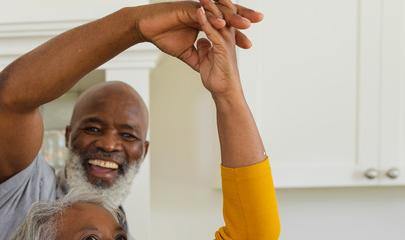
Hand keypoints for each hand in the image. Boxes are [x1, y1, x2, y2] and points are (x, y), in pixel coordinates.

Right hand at [137, 0, 261, 70]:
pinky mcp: (187, 7)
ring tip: (246, 23)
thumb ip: (195, 57)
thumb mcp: (183, 52)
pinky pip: (203, 12)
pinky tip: (222, 23)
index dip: (236, 34)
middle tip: (259, 19)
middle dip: (243, 17)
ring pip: (218, 11)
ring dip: (232, 17)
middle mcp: (202, 13)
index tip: (248, 44)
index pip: (224, 27)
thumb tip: (202, 67)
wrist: (145, 28)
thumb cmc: (161, 36)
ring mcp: (195, 8)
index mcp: (203, 21)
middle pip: (226, 14)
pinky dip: (212, 17)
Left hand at [195, 3, 241, 97]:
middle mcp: (227, 37)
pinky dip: (205, 22)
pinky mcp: (222, 49)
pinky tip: (198, 12)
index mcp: (224, 39)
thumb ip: (204, 49)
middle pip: (222, 13)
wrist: (224, 92)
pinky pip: (212, 32)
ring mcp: (226, 42)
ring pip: (218, 19)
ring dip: (209, 7)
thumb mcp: (207, 60)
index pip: (219, 17)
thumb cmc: (218, 79)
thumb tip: (201, 42)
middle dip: (214, 1)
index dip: (212, 6)